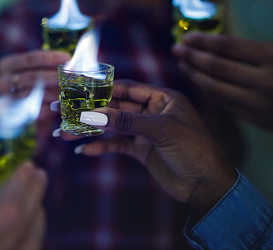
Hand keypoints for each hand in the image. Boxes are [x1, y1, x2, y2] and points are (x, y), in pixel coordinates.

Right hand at [0, 50, 70, 151]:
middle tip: (74, 77)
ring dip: (55, 93)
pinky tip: (62, 107)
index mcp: (6, 64)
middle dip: (55, 77)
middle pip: (33, 77)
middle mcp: (1, 82)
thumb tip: (69, 60)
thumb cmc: (37, 80)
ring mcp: (5, 101)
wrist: (24, 108)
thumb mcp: (38, 68)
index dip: (49, 58)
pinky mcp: (14, 119)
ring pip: (34, 95)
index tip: (67, 58)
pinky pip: (33, 112)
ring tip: (73, 91)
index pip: (29, 58)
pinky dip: (50, 109)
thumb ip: (50, 63)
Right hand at [0, 162, 46, 249]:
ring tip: (34, 196)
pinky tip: (25, 224)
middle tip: (38, 173)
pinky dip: (30, 238)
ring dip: (37, 218)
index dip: (21, 187)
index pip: (5, 215)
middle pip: (22, 229)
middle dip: (34, 196)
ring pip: (30, 247)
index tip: (27, 165)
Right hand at [71, 80, 237, 215]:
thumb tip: (94, 114)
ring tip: (65, 133)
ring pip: (113, 126)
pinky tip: (84, 150)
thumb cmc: (194, 150)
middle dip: (91, 110)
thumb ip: (127, 121)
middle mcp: (153, 111)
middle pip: (116, 107)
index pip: (128, 87)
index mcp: (163, 98)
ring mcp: (145, 131)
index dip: (103, 88)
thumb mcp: (162, 131)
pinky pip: (117, 145)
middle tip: (65, 111)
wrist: (207, 185)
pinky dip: (100, 147)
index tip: (78, 90)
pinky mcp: (142, 150)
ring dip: (91, 130)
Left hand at [172, 32, 272, 163]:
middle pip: (218, 67)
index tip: (187, 37)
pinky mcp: (254, 119)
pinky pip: (222, 103)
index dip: (204, 41)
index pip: (229, 46)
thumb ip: (249, 51)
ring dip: (194, 75)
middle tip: (176, 49)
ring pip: (215, 88)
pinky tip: (197, 81)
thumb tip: (208, 44)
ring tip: (183, 65)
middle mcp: (269, 80)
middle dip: (193, 57)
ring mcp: (260, 103)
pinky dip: (207, 91)